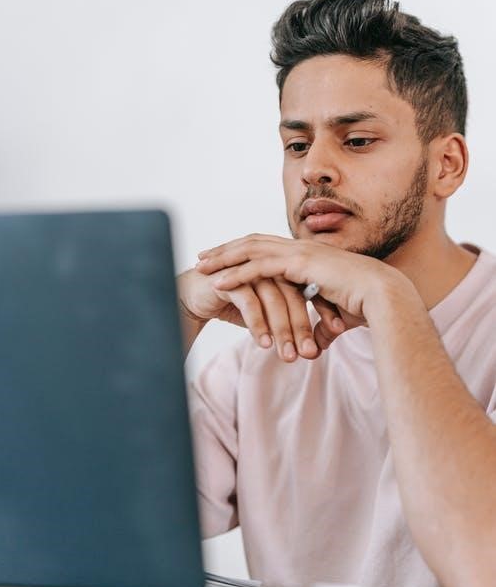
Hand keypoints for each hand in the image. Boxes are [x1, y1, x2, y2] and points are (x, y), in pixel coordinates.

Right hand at [177, 267, 345, 361]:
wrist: (193, 296)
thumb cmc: (234, 304)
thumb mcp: (267, 314)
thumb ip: (290, 324)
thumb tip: (316, 348)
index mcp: (283, 267)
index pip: (311, 287)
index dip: (326, 308)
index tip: (339, 333)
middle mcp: (269, 265)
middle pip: (295, 294)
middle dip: (305, 326)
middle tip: (312, 353)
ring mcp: (249, 269)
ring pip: (274, 299)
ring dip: (282, 330)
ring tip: (288, 356)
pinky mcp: (229, 277)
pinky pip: (249, 302)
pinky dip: (258, 325)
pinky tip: (263, 344)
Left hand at [195, 233, 395, 325]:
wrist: (384, 299)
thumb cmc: (365, 307)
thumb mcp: (335, 317)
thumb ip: (320, 327)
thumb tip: (313, 345)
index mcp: (308, 255)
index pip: (268, 247)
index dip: (244, 252)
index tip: (223, 259)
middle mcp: (301, 248)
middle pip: (253, 242)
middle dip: (226, 249)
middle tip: (203, 256)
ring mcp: (300, 253)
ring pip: (251, 249)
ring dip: (224, 257)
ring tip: (201, 265)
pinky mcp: (300, 264)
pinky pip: (260, 267)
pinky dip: (237, 273)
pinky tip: (218, 282)